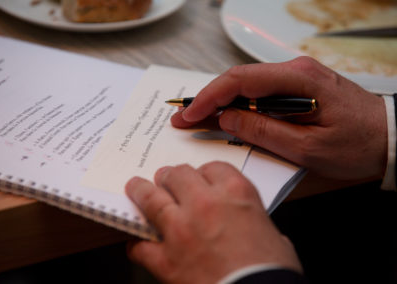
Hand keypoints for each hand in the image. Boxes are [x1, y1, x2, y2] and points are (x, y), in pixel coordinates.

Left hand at [125, 162, 301, 283]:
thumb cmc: (271, 269)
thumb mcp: (271, 232)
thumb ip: (252, 220)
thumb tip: (247, 225)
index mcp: (235, 192)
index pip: (212, 167)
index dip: (204, 172)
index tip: (200, 177)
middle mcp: (204, 204)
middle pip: (178, 175)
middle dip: (171, 176)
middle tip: (167, 179)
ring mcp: (181, 230)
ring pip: (151, 198)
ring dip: (142, 191)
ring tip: (136, 188)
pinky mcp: (166, 260)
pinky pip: (141, 245)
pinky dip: (137, 243)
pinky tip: (137, 242)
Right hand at [171, 57, 387, 180]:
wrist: (391, 138)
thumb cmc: (357, 144)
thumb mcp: (308, 147)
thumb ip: (264, 131)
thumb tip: (227, 119)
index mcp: (298, 79)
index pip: (240, 81)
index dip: (208, 98)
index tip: (188, 116)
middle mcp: (294, 71)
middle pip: (239, 80)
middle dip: (208, 100)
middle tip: (183, 119)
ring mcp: (295, 78)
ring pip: (247, 86)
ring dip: (221, 104)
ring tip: (197, 121)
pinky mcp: (296, 88)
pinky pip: (260, 94)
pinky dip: (239, 106)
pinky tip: (226, 119)